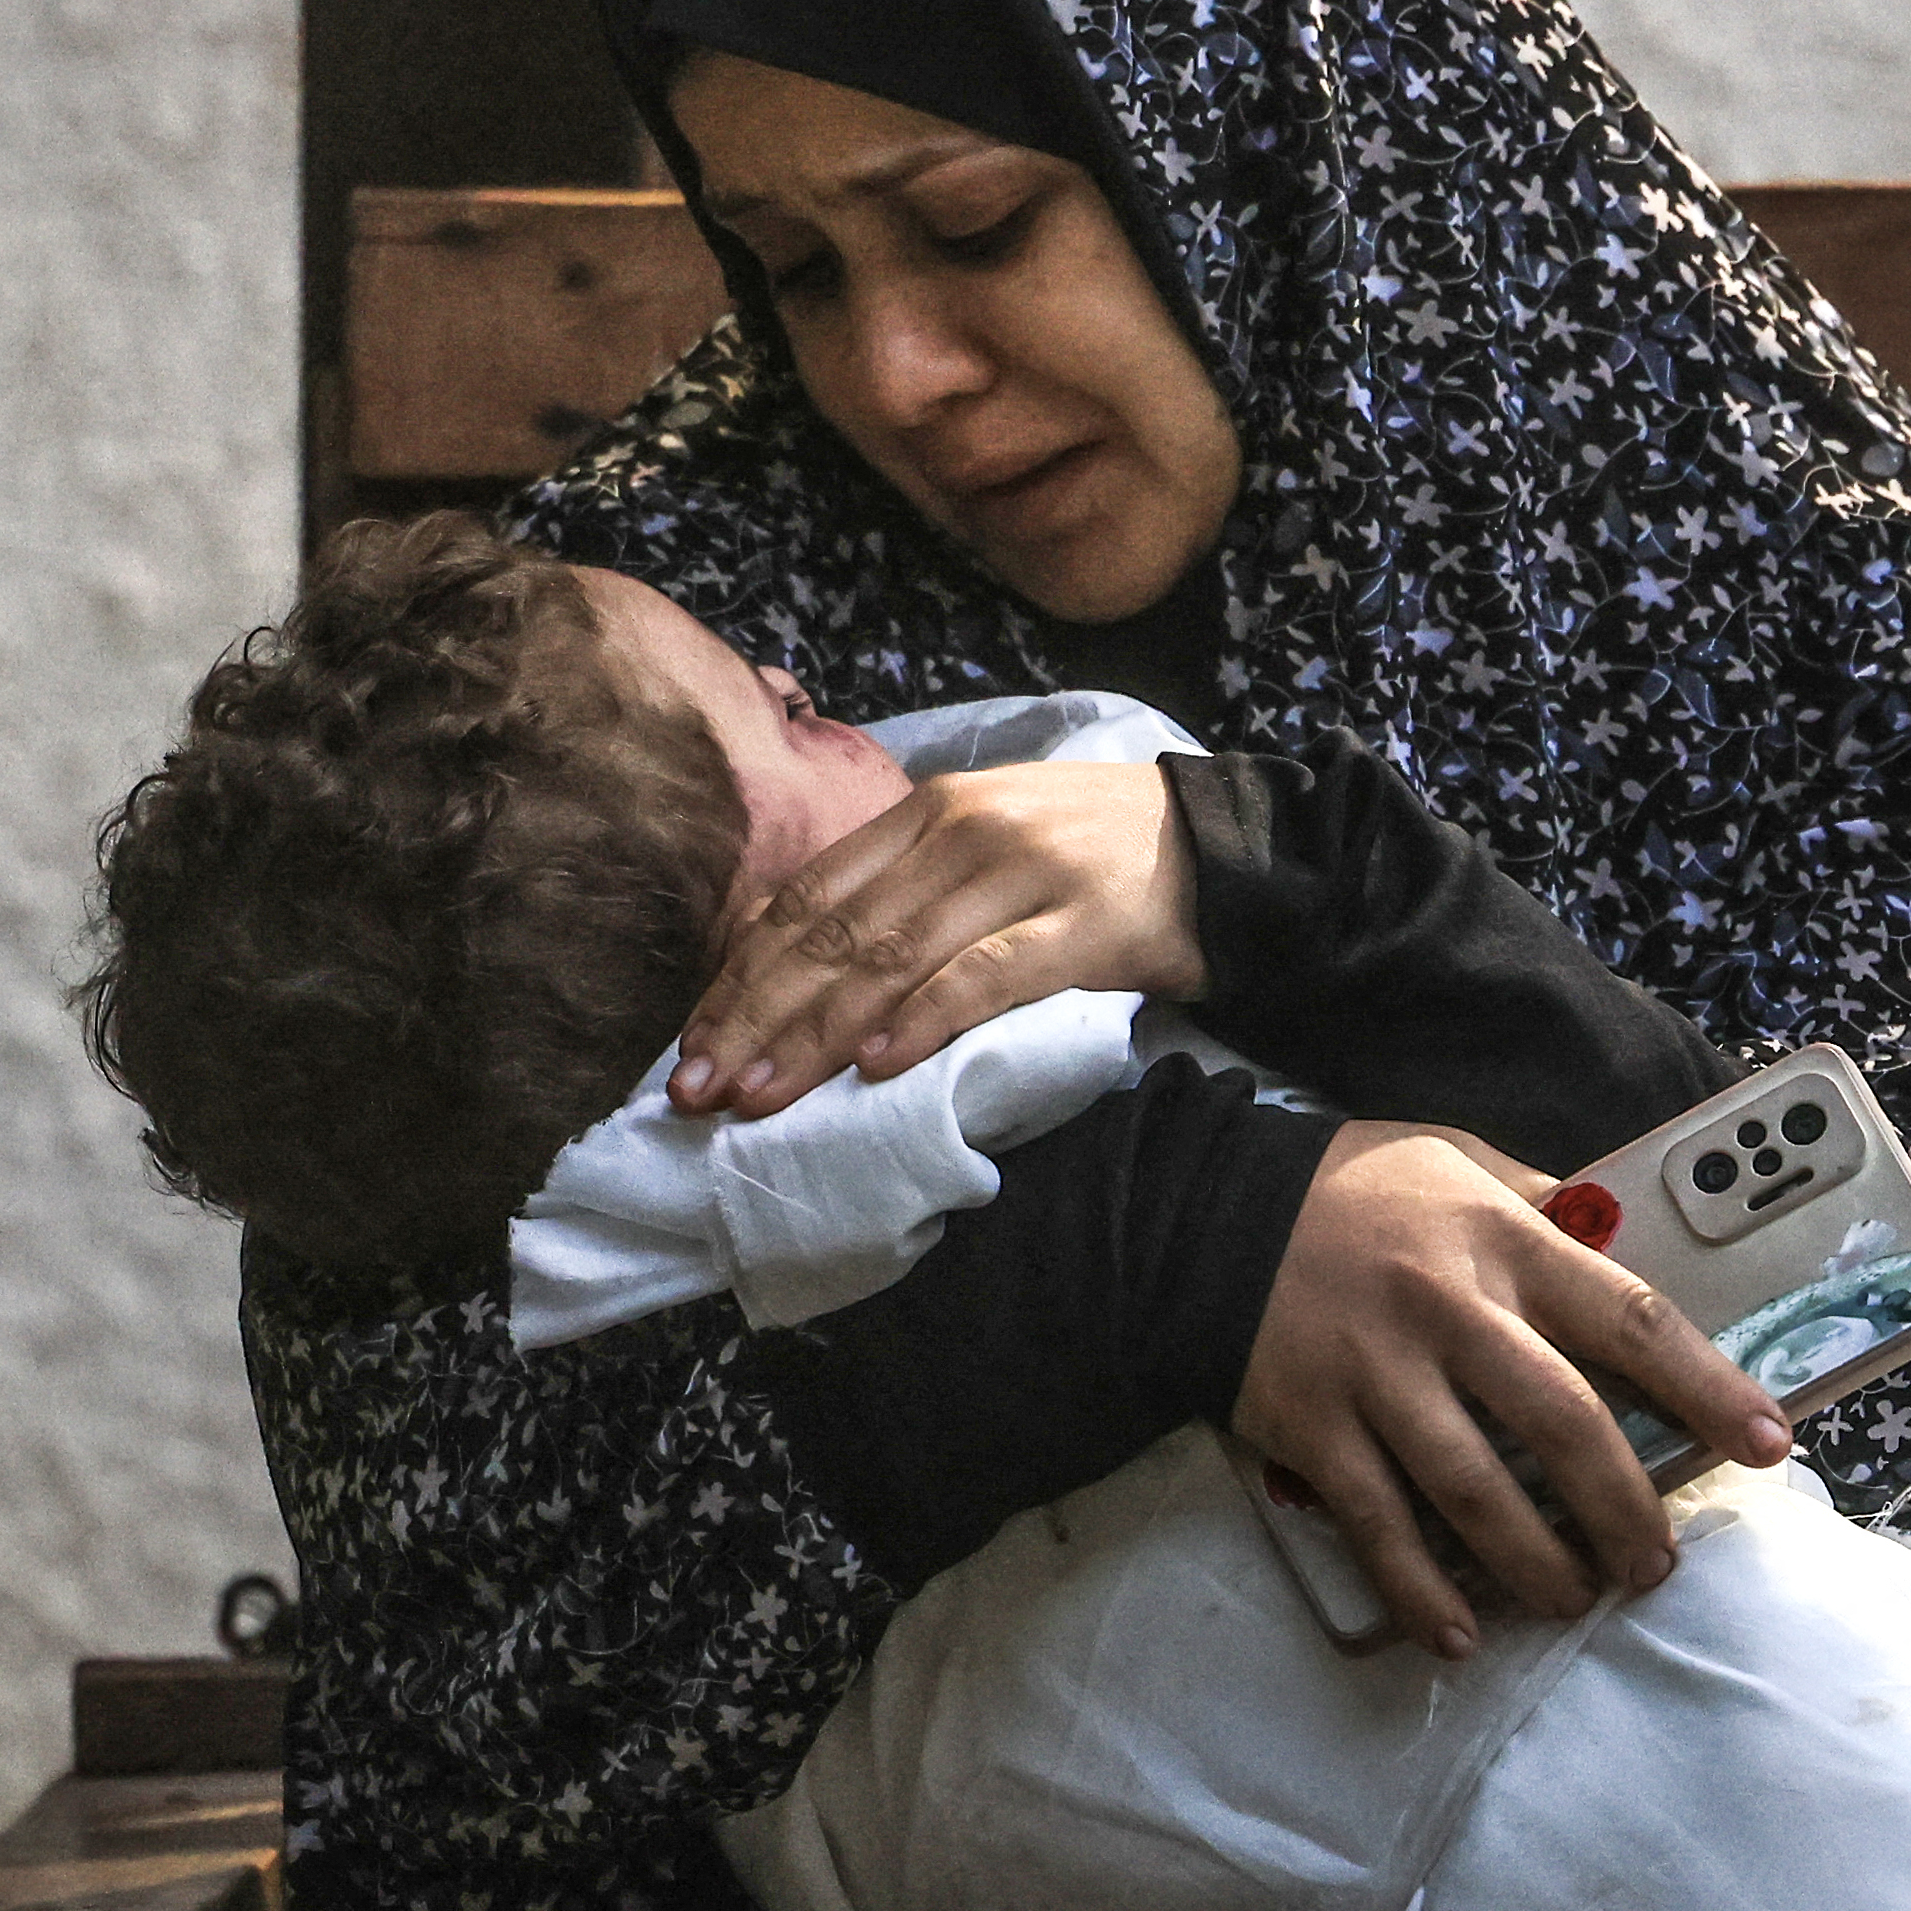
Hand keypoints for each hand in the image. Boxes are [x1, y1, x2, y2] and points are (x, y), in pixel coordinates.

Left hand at [674, 760, 1205, 1114]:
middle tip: (699, 1091)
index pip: (808, 898)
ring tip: (761, 1097)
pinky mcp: (1083, 924)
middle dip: (755, 1018)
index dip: (740, 975)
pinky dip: (925, 1020)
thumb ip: (899, 891)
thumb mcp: (981, 848)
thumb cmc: (1087, 859)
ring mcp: (1022, 874)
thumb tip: (796, 968)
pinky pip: (987, 976)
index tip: (689, 1045)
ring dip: (816, 1036)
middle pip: (833, 934)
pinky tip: (876, 1066)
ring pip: (892, 960)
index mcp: (926, 813)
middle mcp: (962, 832)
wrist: (1220, 846)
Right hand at [1235, 1123, 1790, 1656]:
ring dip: (1538, 1562)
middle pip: (1563, 1423)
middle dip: (1625, 1509)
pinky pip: (1378, 1524)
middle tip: (1656, 1564)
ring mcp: (1376, 1374)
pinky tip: (1458, 1633)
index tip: (1765, 1443)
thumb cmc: (1351, 1188)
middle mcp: (1447, 1310)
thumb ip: (1543, 1205)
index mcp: (1502, 1243)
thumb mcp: (1459, 1159)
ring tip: (1575, 1601)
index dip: (1706, 1386)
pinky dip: (1421, 1588)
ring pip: (1475, 1490)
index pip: (1629, 1318)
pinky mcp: (1313, 1427)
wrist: (1195, 1214)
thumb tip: (1622, 1243)